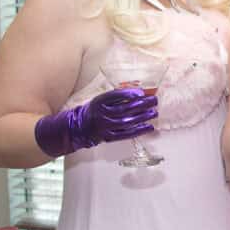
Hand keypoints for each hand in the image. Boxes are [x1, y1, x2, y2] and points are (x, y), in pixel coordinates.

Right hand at [35, 87, 157, 156]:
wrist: (75, 128)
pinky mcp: (108, 137)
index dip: (129, 94)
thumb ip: (115, 98)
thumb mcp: (99, 100)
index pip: (115, 96)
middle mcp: (101, 114)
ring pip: (127, 121)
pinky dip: (139, 130)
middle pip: (124, 109)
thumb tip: (138, 94)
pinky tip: (149, 127)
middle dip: (141, 104)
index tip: (141, 92)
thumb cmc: (92, 111)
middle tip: (154, 101)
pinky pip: (126, 134)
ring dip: (143, 117)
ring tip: (154, 113)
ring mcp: (104, 127)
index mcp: (98, 102)